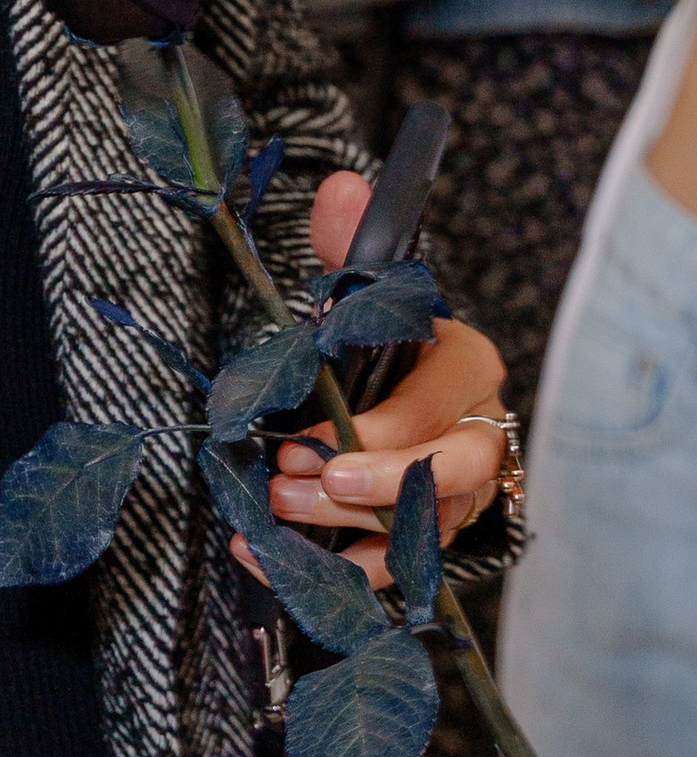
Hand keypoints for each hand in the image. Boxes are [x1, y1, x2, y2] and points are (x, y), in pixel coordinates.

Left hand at [253, 169, 508, 584]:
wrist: (405, 396)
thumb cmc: (384, 344)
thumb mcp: (368, 293)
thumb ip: (352, 247)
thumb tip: (341, 186)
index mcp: (466, 364)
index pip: (435, 404)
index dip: (376, 432)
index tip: (306, 440)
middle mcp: (480, 432)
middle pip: (449, 474)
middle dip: (369, 485)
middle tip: (292, 484)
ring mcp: (465, 492)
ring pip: (426, 526)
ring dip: (348, 528)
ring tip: (276, 515)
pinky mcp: (438, 535)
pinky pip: (404, 566)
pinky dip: (344, 571)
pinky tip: (276, 559)